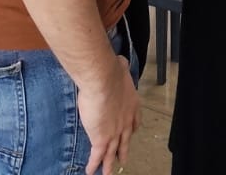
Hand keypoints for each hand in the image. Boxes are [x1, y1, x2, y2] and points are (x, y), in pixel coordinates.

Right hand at [78, 52, 138, 174]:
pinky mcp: (101, 139)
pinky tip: (90, 171)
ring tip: (108, 172)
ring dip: (109, 163)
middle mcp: (126, 121)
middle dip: (123, 150)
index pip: (134, 121)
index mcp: (132, 105)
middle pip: (125, 140)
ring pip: (112, 152)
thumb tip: (120, 61)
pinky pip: (97, 156)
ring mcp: (115, 132)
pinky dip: (94, 165)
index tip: (131, 131)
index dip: (132, 128)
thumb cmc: (111, 71)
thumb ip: (121, 67)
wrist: (103, 80)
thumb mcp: (120, 67)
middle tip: (123, 159)